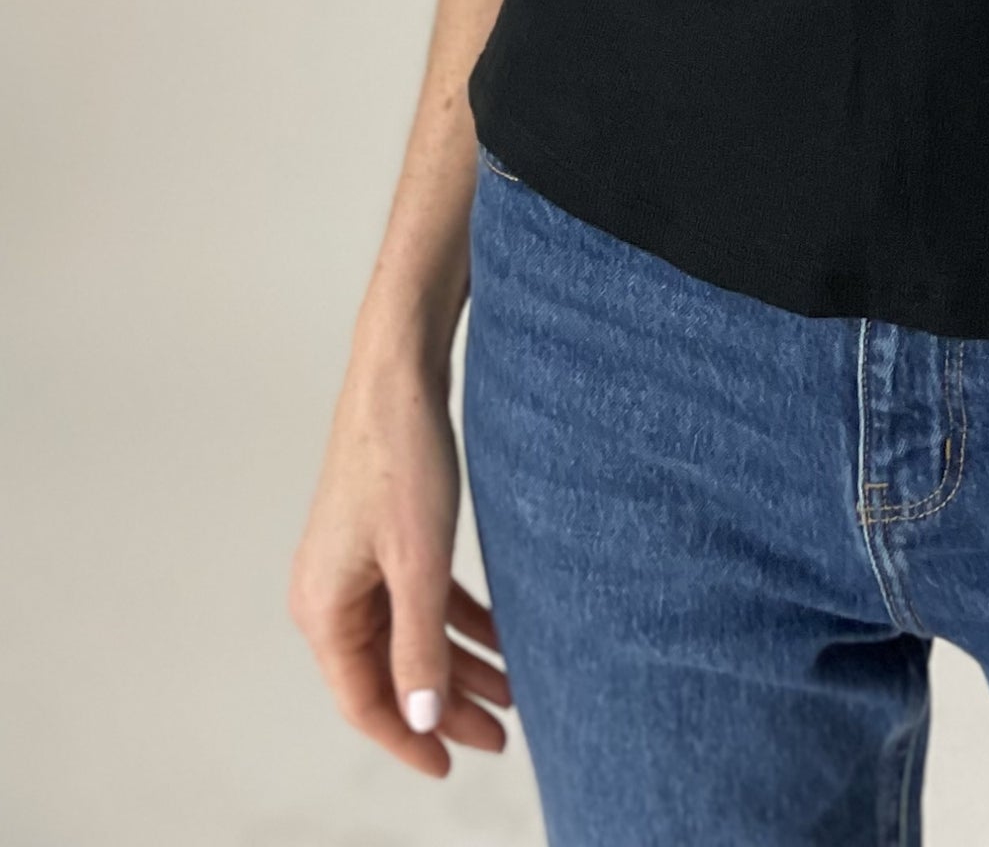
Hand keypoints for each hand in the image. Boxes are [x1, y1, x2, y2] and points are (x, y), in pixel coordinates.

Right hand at [287, 347, 512, 776]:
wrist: (398, 373)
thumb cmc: (401, 458)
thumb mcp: (418, 562)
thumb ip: (419, 645)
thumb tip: (422, 717)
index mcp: (323, 609)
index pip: (364, 701)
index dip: (408, 739)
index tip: (450, 767)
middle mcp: (329, 594)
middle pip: (389, 673)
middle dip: (445, 707)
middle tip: (500, 734)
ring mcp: (354, 566)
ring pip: (409, 636)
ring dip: (458, 664)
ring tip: (512, 689)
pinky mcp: (381, 540)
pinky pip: (418, 598)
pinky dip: (456, 620)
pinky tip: (499, 634)